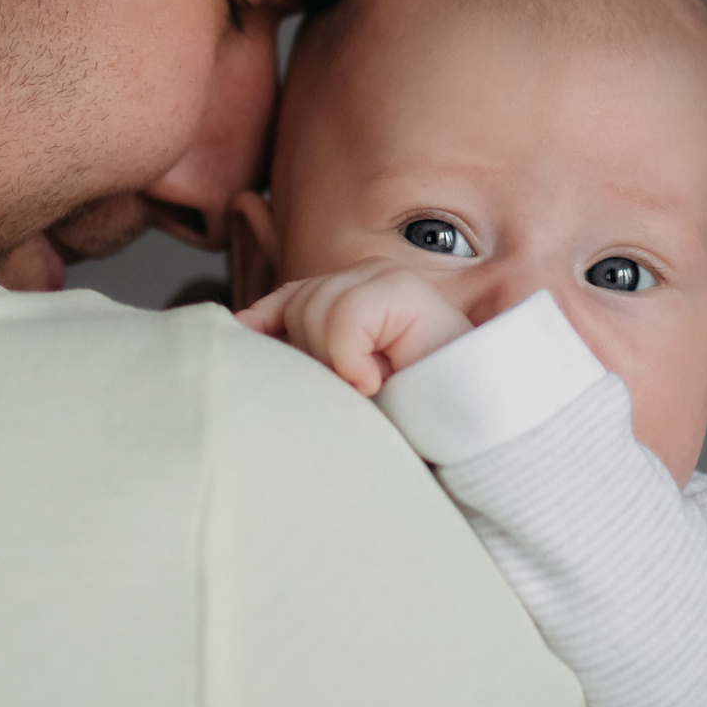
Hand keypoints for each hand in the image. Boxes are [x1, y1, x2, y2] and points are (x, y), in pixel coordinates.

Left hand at [235, 261, 472, 394]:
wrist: (467, 427)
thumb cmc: (406, 413)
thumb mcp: (339, 382)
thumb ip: (302, 350)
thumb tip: (239, 326)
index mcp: (355, 296)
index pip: (291, 295)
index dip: (268, 320)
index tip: (253, 343)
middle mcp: (370, 279)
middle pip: (297, 303)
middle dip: (311, 353)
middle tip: (351, 388)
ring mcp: (387, 279)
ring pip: (315, 309)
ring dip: (335, 361)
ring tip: (370, 385)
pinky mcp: (402, 288)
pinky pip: (342, 318)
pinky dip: (351, 358)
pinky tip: (376, 379)